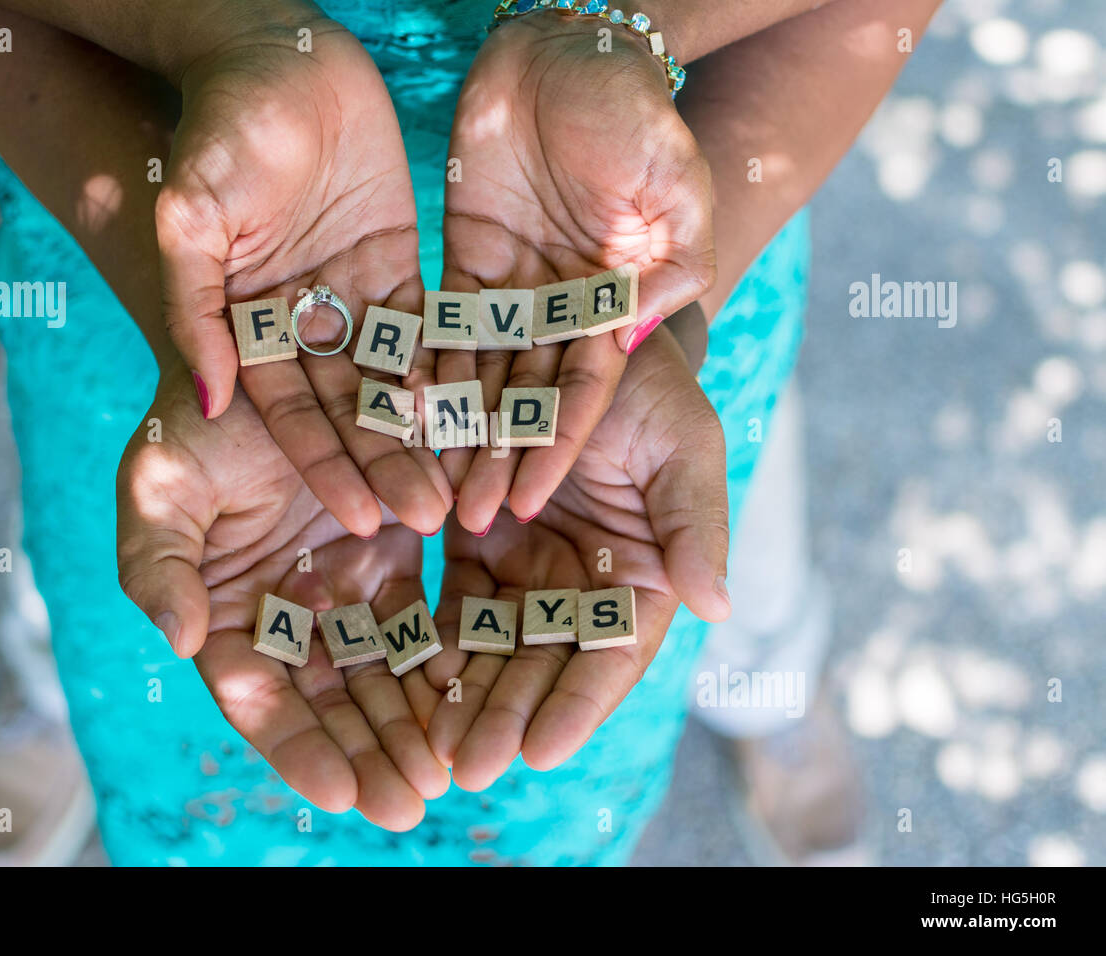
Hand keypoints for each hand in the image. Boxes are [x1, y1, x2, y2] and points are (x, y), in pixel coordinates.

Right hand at [115, 364, 448, 829]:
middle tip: (414, 803)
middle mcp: (288, 614)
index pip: (259, 696)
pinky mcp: (395, 553)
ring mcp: (343, 586)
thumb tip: (180, 642)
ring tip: (453, 768)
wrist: (262, 350)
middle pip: (331, 700)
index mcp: (226, 614)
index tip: (342, 791)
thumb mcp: (160, 485)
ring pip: (384, 669)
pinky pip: (425, 614)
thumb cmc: (194, 421)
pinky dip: (446, 656)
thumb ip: (158, 565)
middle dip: (370, 753)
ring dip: (416, 720)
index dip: (297, 747)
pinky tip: (478, 691)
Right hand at [155, 4, 448, 536]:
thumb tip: (212, 397)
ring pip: (399, 382)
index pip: (293, 415)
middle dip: (391, 465)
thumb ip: (195, 308)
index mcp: (248, 328)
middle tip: (434, 519)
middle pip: (353, 412)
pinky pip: (435, 332)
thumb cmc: (220, 131)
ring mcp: (355, 302)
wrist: (278, 57)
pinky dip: (458, 372)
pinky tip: (492, 414)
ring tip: (471, 484)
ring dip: (431, 432)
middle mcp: (304, 328)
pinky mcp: (401, 273)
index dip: (329, 466)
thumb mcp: (191, 218)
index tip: (365, 518)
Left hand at [413, 324, 731, 790]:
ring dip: (456, 696)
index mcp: (639, 580)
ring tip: (422, 744)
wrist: (581, 337)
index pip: (611, 657)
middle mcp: (578, 589)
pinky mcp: (469, 544)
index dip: (579, 706)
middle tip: (464, 767)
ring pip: (486, 647)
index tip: (542, 751)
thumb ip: (696, 525)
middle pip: (539, 666)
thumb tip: (718, 607)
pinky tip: (391, 672)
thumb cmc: (649, 391)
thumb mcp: (683, 447)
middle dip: (503, 718)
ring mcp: (522, 571)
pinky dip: (422, 639)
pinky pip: (444, 600)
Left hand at [440, 13, 714, 532]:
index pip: (580, 392)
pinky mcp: (464, 271)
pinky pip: (436, 328)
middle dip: (493, 458)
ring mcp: (510, 296)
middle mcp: (561, 317)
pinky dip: (417, 368)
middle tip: (460, 519)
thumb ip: (668, 268)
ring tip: (419, 483)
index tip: (526, 501)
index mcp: (615, 310)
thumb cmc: (637, 118)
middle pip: (522, 399)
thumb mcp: (676, 193)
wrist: (571, 55)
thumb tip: (631, 337)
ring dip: (451, 428)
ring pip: (476, 375)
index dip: (552, 446)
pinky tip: (391, 411)